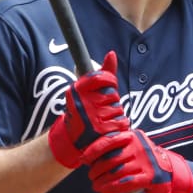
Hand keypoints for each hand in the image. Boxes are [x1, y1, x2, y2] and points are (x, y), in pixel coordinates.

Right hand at [48, 51, 129, 168]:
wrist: (71, 138)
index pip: (103, 77)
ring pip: (118, 110)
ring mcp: (90, 117)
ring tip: (102, 120)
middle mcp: (82, 102)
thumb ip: (102, 73)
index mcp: (77, 89)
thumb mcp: (87, 90)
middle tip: (101, 110)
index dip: (110, 82)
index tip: (108, 87)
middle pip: (113, 96)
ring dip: (115, 115)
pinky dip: (119, 126)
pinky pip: (121, 122)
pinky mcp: (99, 131)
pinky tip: (108, 128)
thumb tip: (112, 54)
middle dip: (111, 103)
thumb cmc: (83, 110)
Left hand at [88, 129, 192, 192]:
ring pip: (116, 173)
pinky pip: (126, 184)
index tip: (84, 159)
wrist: (170, 171)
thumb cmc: (144, 160)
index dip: (93, 150)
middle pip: (110, 159)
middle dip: (96, 170)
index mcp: (133, 136)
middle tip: (91, 177)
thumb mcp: (134, 146)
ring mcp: (145, 161)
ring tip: (96, 186)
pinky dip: (112, 189)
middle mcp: (139, 146)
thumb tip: (89, 153)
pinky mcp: (149, 177)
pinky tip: (105, 192)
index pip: (109, 140)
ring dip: (102, 182)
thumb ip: (117, 146)